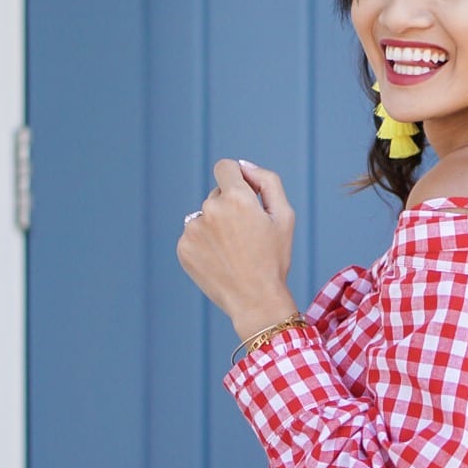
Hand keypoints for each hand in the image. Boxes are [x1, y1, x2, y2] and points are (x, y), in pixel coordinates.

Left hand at [177, 158, 296, 328]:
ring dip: (216, 227)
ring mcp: (193, 230)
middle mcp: (210, 209)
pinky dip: (205, 245)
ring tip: (233, 252)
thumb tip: (243, 166)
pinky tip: (220, 261)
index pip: (225, 167)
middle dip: (230, 208)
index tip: (243, 193)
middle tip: (246, 236)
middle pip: (216, 194)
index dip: (236, 178)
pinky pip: (193, 236)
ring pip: (204, 216)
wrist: (255, 300)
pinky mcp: (183, 248)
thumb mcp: (284, 216)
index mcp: (237, 198)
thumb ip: (267, 181)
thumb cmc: (274, 258)